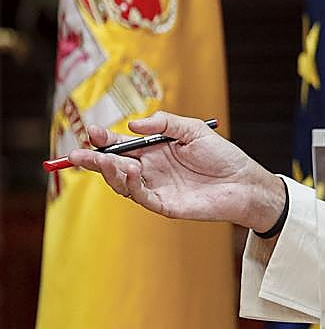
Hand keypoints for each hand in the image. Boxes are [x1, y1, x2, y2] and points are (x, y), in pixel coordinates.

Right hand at [67, 111, 285, 232]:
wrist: (244, 182)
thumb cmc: (222, 155)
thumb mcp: (193, 130)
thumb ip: (165, 123)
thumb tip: (133, 125)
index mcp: (155, 150)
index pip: (122, 145)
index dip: (104, 140)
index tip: (91, 132)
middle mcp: (150, 169)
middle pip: (113, 165)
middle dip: (93, 159)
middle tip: (76, 154)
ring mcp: (155, 188)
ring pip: (120, 182)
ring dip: (108, 171)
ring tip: (105, 159)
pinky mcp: (163, 204)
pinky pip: (139, 196)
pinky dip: (130, 184)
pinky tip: (130, 170)